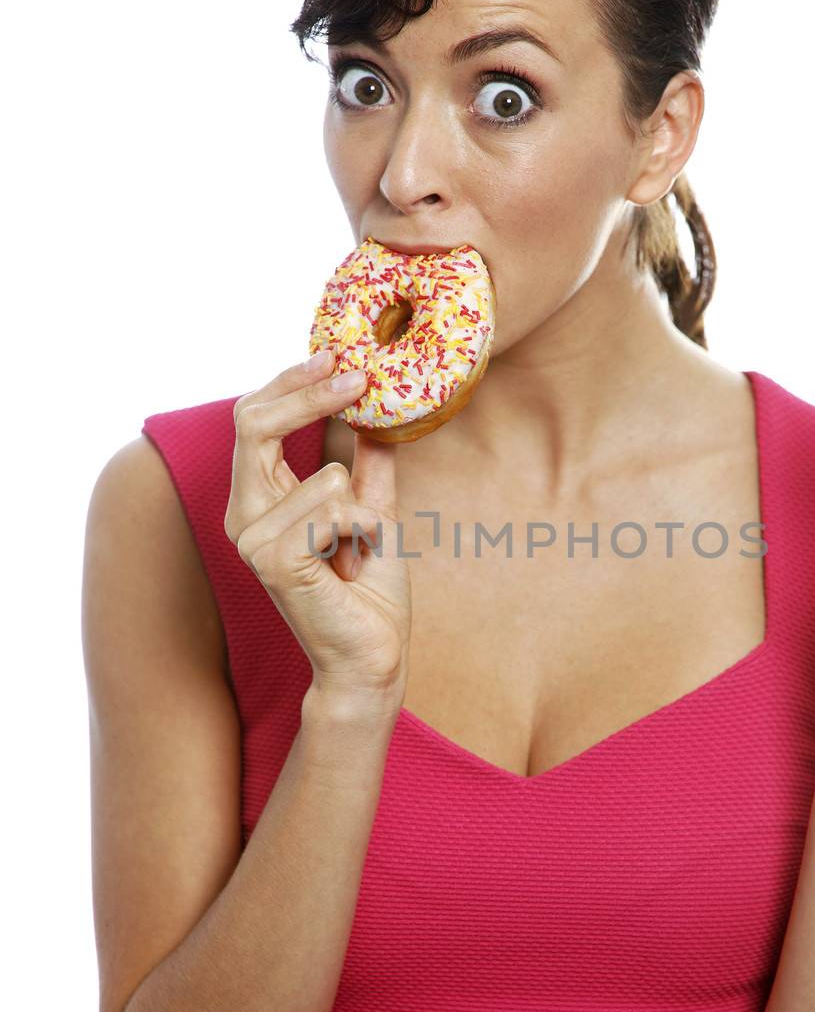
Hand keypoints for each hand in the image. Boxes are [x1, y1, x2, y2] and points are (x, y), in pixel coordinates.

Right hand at [224, 351, 412, 706]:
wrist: (372, 657)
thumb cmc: (368, 593)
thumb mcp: (372, 510)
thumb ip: (365, 464)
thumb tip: (374, 411)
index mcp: (259, 499)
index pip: (253, 418)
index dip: (292, 381)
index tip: (337, 355)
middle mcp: (243, 516)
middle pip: (253, 423)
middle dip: (310, 394)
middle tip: (359, 377)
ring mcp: (251, 540)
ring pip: (318, 475)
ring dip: (363, 506)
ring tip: (364, 546)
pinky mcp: (272, 561)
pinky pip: (330, 507)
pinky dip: (360, 528)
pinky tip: (354, 560)